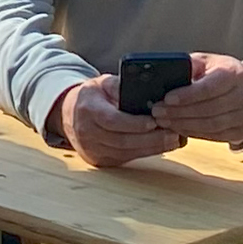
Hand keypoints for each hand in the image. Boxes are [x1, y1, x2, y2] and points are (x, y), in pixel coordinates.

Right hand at [57, 75, 183, 167]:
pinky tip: (161, 146)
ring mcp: (92, 149)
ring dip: (152, 148)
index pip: (111, 120)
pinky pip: (125, 158)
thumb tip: (145, 90)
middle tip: (173, 133)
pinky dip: (145, 152)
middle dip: (150, 139)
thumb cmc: (93, 96)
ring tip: (173, 140)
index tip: (155, 121)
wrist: (68, 114)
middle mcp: (87, 133)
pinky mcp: (99, 160)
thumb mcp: (103, 83)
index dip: (134, 123)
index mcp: (88, 109)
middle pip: (122, 140)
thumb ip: (120, 86)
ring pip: (126, 152)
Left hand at [152, 52, 242, 150]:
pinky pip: (214, 136)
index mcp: (235, 73)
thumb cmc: (222, 73)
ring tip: (164, 121)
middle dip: (179, 113)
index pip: (208, 88)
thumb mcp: (208, 62)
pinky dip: (193, 133)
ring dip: (183, 125)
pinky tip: (179, 128)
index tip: (167, 99)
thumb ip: (190, 66)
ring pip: (210, 125)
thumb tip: (164, 75)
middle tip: (158, 112)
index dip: (186, 95)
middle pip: (208, 109)